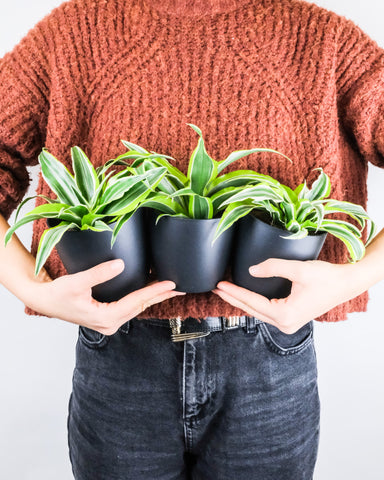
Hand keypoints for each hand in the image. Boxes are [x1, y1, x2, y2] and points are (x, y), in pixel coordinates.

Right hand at [25, 259, 184, 334]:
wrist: (43, 300)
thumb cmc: (56, 294)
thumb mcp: (76, 282)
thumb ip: (99, 273)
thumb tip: (120, 264)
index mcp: (105, 318)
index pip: (136, 302)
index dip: (155, 291)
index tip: (171, 284)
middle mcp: (110, 324)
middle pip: (141, 306)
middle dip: (160, 296)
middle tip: (180, 287)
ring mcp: (109, 322)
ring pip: (137, 307)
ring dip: (152, 297)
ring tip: (170, 288)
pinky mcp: (106, 316)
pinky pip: (129, 306)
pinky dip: (141, 297)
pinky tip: (149, 290)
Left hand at [213, 258, 366, 333]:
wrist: (346, 284)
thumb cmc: (327, 278)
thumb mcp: (298, 269)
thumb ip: (273, 267)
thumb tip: (252, 270)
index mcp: (285, 315)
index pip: (251, 302)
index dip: (234, 292)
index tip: (219, 285)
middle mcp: (285, 324)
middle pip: (251, 309)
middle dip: (233, 298)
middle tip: (216, 288)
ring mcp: (288, 323)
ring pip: (258, 312)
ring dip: (242, 301)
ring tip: (226, 291)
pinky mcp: (291, 319)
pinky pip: (266, 312)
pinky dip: (254, 303)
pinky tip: (245, 296)